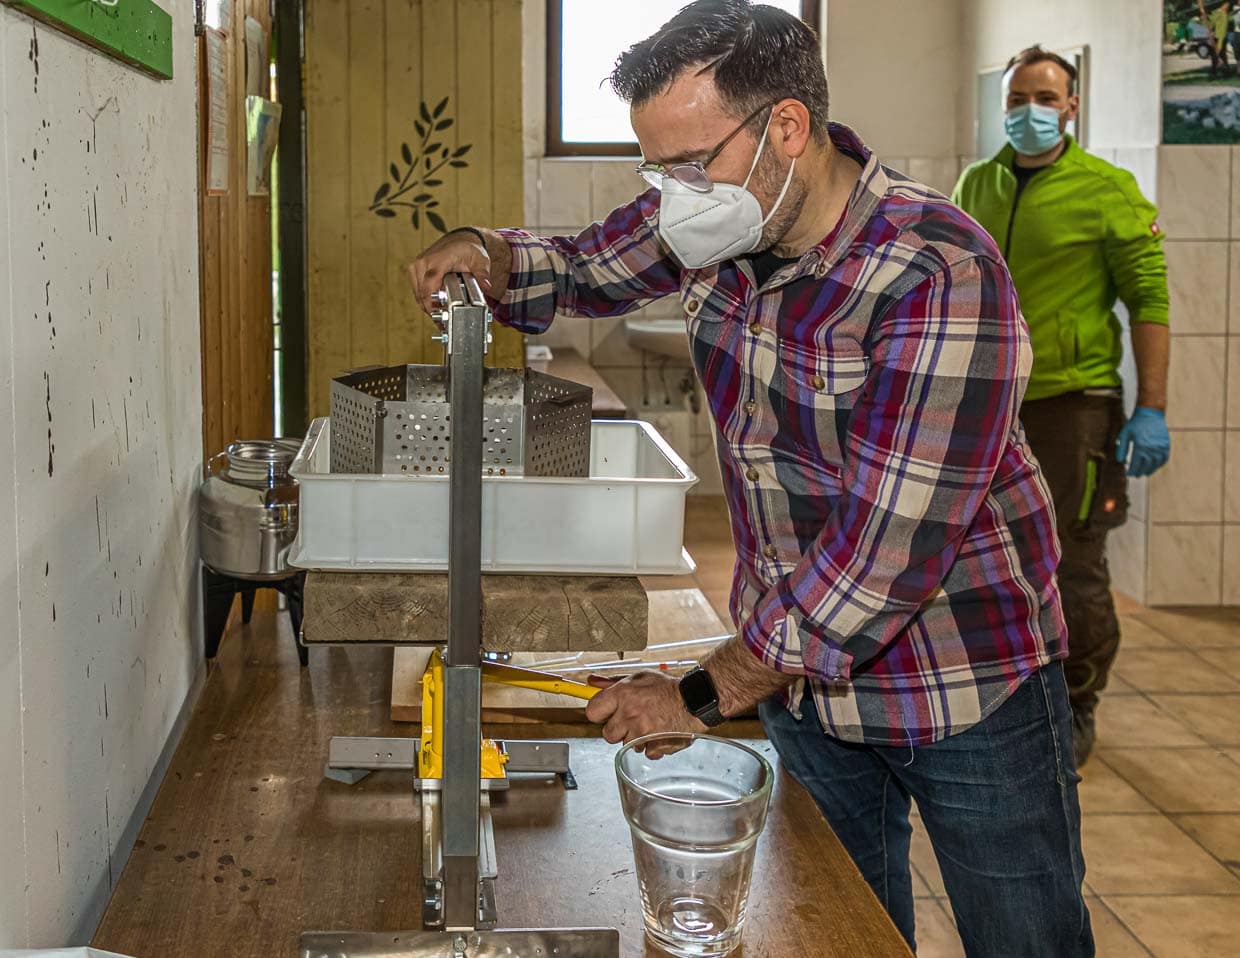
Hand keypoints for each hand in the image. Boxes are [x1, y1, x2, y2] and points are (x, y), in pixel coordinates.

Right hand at [405, 230, 492, 314]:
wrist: (458, 241)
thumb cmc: (467, 250)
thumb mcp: (480, 261)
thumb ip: (483, 274)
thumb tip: (486, 286)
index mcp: (438, 259)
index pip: (429, 284)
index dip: (433, 303)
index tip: (442, 315)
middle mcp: (423, 262)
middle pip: (422, 293)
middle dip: (433, 309)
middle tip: (447, 320)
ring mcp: (416, 266)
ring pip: (418, 295)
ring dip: (429, 307)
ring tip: (443, 315)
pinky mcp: (413, 271)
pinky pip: (417, 292)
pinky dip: (426, 300)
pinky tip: (437, 306)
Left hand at [585, 672, 706, 746]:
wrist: (695, 700)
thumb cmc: (667, 688)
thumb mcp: (639, 678)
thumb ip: (612, 682)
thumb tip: (591, 682)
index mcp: (622, 694)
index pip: (592, 712)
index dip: (599, 713)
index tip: (606, 713)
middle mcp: (630, 714)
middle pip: (607, 734)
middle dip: (618, 729)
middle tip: (632, 719)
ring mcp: (641, 732)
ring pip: (625, 744)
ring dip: (635, 738)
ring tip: (650, 724)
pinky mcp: (654, 746)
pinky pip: (644, 753)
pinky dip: (651, 746)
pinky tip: (659, 733)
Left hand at [1115, 406, 1170, 476]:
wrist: (1151, 413)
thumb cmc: (1135, 423)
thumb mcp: (1125, 434)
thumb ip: (1122, 448)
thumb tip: (1119, 461)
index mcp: (1140, 446)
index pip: (1136, 463)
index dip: (1132, 470)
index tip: (1128, 474)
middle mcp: (1152, 448)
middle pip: (1146, 465)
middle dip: (1140, 472)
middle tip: (1135, 475)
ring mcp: (1160, 446)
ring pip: (1156, 463)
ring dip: (1151, 470)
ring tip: (1145, 473)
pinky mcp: (1166, 444)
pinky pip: (1164, 458)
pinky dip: (1159, 464)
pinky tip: (1154, 466)